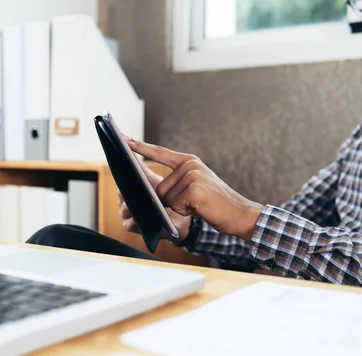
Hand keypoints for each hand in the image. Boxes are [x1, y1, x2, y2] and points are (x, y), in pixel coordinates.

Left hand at [125, 136, 262, 241]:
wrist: (239, 213)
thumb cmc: (215, 204)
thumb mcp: (195, 187)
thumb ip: (176, 183)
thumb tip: (153, 191)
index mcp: (189, 161)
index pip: (159, 152)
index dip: (139, 145)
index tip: (122, 137)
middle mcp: (190, 164)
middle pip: (160, 187)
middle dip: (171, 201)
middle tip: (194, 203)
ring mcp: (192, 175)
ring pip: (166, 198)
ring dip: (179, 207)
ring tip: (198, 205)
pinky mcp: (194, 188)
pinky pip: (175, 205)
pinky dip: (185, 211)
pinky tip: (199, 208)